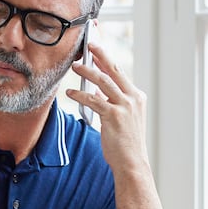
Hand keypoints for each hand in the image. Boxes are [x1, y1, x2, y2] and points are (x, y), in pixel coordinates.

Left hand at [66, 40, 149, 174]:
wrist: (131, 163)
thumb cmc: (125, 143)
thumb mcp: (122, 118)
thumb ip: (111, 102)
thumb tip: (97, 90)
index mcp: (137, 97)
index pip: (120, 73)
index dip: (107, 60)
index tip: (97, 50)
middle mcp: (133, 98)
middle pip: (114, 70)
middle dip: (100, 55)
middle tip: (88, 45)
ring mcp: (125, 106)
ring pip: (103, 81)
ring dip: (87, 72)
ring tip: (75, 66)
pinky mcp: (114, 116)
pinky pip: (93, 100)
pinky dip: (80, 95)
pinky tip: (70, 93)